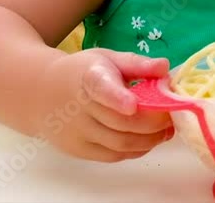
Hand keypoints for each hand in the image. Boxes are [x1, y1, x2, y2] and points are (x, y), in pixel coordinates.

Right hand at [30, 48, 173, 161]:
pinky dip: (136, 150)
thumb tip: (165, 67)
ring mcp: (77, 132)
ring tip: (166, 130)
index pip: (101, 89)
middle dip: (153, 122)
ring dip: (150, 140)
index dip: (116, 98)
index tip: (132, 105)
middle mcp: (79, 108)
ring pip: (120, 143)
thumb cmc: (83, 72)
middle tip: (173, 115)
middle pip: (121, 123)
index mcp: (88, 78)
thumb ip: (136, 64)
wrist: (41, 92)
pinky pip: (113, 155)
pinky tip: (148, 140)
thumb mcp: (107, 58)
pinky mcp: (79, 149)